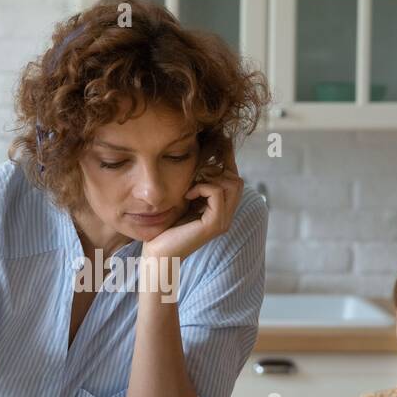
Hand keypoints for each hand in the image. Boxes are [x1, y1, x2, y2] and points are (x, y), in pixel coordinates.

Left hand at [141, 136, 242, 262]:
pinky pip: (217, 192)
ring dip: (209, 178)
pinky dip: (202, 187)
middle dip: (217, 171)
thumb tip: (203, 159)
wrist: (159, 254)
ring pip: (232, 184)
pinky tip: (188, 195)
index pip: (234, 180)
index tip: (221, 142)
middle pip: (237, 180)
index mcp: (221, 210)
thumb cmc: (167, 228)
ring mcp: (223, 221)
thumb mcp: (184, 199)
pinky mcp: (215, 224)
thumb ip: (196, 184)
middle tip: (195, 177)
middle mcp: (226, 216)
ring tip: (191, 187)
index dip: (229, 160)